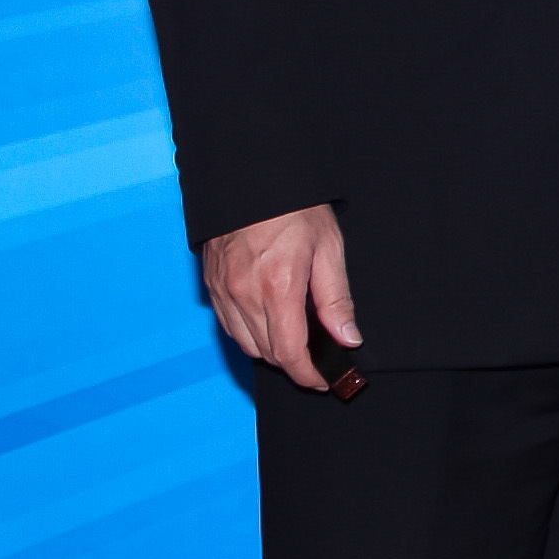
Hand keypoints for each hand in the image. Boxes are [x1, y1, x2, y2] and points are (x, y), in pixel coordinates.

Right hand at [202, 203, 358, 394]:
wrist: (251, 178)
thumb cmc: (293, 208)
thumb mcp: (328, 248)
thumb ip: (336, 299)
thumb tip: (347, 339)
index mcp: (278, 286)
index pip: (290, 352)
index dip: (308, 374)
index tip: (323, 380)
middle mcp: (244, 294)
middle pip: (267, 353)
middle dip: (294, 363)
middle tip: (318, 358)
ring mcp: (223, 291)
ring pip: (245, 343)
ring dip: (271, 350)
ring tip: (297, 340)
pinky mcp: (211, 286)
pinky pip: (229, 326)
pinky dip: (250, 333)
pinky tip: (270, 322)